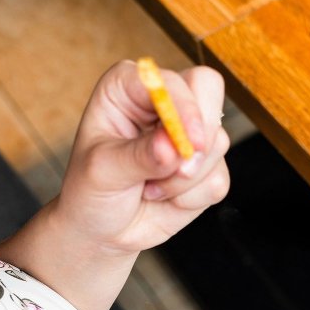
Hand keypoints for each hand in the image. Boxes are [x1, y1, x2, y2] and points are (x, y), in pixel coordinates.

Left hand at [50, 60, 230, 255]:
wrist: (103, 230)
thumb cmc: (91, 191)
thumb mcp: (102, 172)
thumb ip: (138, 155)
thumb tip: (173, 146)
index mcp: (128, 87)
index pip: (169, 80)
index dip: (184, 106)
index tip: (188, 142)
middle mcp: (162, 101)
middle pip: (208, 89)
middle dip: (201, 136)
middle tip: (181, 170)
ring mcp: (188, 131)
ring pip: (216, 143)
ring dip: (184, 180)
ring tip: (149, 189)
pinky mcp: (206, 164)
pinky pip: (218, 179)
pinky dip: (191, 198)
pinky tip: (164, 198)